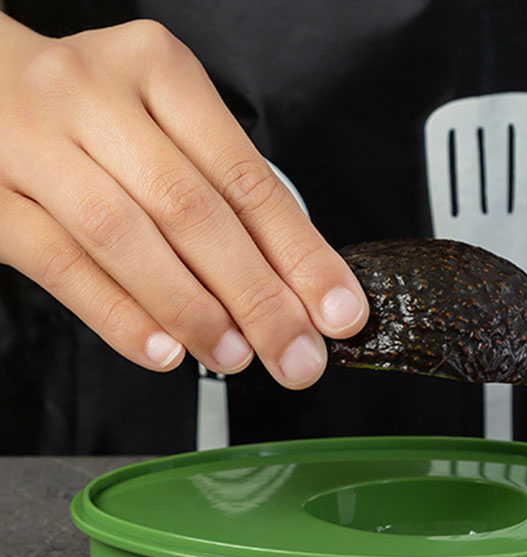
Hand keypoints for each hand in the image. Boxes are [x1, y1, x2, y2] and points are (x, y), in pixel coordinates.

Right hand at [0, 15, 367, 387]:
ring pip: (126, 237)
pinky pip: (59, 264)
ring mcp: (32, 143)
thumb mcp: (165, 126)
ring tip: (234, 358)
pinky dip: (118, 315)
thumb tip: (293, 292)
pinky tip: (162, 350)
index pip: (246, 179)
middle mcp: (96, 97)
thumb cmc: (93, 117)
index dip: (299, 255)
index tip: (337, 311)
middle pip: (193, 210)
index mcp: (160, 72)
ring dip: (192, 310)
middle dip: (257, 297)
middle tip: (297, 356)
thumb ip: (221, 198)